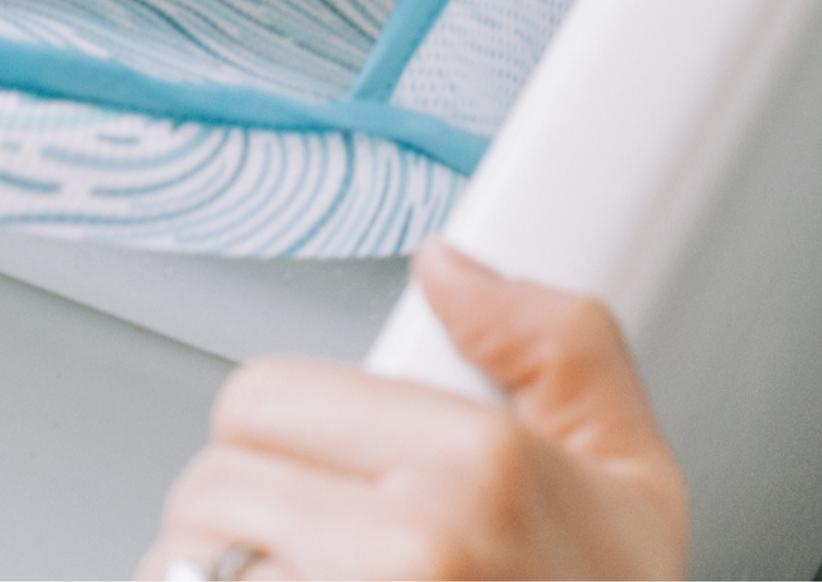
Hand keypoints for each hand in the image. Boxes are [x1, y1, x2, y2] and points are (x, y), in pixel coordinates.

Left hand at [142, 241, 689, 580]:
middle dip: (252, 511)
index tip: (329, 468)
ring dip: (229, 578)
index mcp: (481, 466)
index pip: (262, 393)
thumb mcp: (631, 473)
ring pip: (189, 567)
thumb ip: (555, 340)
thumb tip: (450, 271)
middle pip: (212, 485)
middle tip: (320, 544)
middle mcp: (414, 549)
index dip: (287, 427)